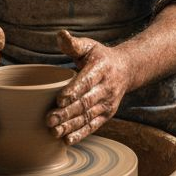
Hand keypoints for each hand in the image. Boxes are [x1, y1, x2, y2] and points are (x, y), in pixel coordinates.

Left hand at [47, 30, 133, 144]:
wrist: (125, 70)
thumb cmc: (100, 57)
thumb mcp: (89, 46)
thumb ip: (73, 44)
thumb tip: (60, 35)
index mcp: (101, 69)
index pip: (87, 81)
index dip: (73, 91)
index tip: (59, 99)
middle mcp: (106, 88)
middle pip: (85, 103)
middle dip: (67, 113)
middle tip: (49, 119)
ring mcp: (107, 103)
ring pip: (88, 116)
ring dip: (71, 126)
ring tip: (54, 131)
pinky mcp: (107, 114)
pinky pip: (93, 126)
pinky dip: (81, 134)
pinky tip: (67, 140)